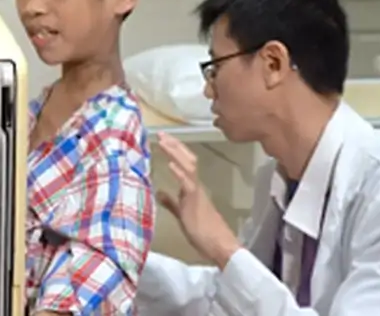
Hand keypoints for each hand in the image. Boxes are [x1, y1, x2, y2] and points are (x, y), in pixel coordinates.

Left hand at [156, 132, 241, 268]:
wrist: (220, 246)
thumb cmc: (204, 233)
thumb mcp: (183, 215)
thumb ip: (172, 203)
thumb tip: (159, 192)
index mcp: (192, 189)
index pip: (184, 164)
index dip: (174, 150)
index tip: (163, 139)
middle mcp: (195, 186)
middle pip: (187, 160)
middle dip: (174, 146)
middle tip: (162, 133)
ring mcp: (196, 193)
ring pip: (188, 167)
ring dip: (175, 153)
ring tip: (164, 141)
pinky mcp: (196, 202)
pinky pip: (188, 184)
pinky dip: (179, 173)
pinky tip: (170, 164)